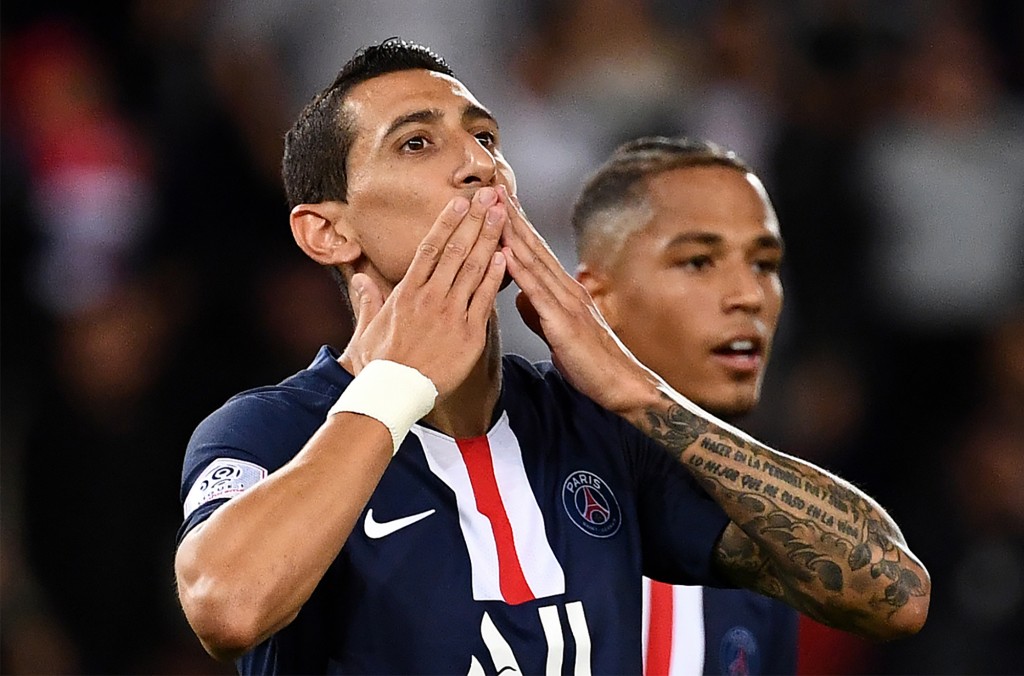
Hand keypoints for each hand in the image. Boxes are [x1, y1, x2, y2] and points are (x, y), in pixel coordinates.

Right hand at [340, 188, 507, 396]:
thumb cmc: (379, 364)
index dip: (447, 222)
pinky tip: (506, 256)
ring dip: (489, 239)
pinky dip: (495, 277)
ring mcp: (450, 314)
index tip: (460, 202)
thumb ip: (368, 299)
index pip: (430, 248)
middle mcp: (430, 297)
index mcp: (406, 292)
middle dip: (474, 220)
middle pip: (456, 250)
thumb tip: (360, 278)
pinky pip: (484, 300)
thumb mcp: (367, 328)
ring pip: (473, 269)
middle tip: (489, 195)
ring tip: (501, 215)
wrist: (393, 393)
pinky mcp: (468, 334)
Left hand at [498, 187, 654, 413]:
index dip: (516, 226)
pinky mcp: (564, 322)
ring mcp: (566, 303)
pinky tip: (505, 252)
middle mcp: (566, 289)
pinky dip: (520, 270)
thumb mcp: (558, 331)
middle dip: (511, 217)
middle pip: (533, 246)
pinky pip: (537, 293)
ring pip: (534, 261)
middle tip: (492, 188)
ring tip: (495, 207)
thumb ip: (539, 312)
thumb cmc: (591, 363)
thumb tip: (519, 296)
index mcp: (564, 291)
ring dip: (512, 233)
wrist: (621, 385)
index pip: (535, 252)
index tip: (498, 202)